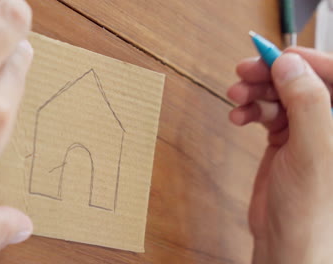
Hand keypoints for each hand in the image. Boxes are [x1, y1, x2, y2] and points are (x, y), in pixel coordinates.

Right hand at [228, 48, 332, 263]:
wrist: (286, 241)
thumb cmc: (311, 209)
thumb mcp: (312, 151)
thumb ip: (306, 103)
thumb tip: (289, 64)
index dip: (304, 60)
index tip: (274, 55)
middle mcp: (331, 122)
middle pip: (301, 80)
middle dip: (271, 74)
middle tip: (244, 72)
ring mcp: (307, 130)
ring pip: (281, 94)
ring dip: (256, 92)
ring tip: (236, 97)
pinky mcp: (285, 139)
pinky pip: (267, 112)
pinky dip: (250, 110)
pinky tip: (238, 117)